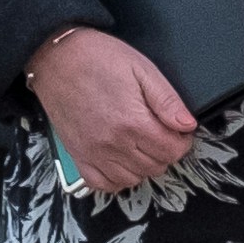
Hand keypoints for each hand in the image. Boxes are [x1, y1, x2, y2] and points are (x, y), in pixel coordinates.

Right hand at [28, 26, 202, 194]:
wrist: (56, 58)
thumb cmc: (95, 58)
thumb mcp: (142, 69)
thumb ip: (167, 100)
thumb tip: (187, 124)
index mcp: (132, 121)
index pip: (172, 150)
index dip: (183, 140)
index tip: (180, 130)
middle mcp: (113, 143)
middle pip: (156, 166)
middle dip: (166, 151)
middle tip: (161, 132)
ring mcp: (94, 153)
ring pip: (133, 178)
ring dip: (144, 165)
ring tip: (142, 143)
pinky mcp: (78, 156)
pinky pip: (104, 184)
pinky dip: (117, 178)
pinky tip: (121, 160)